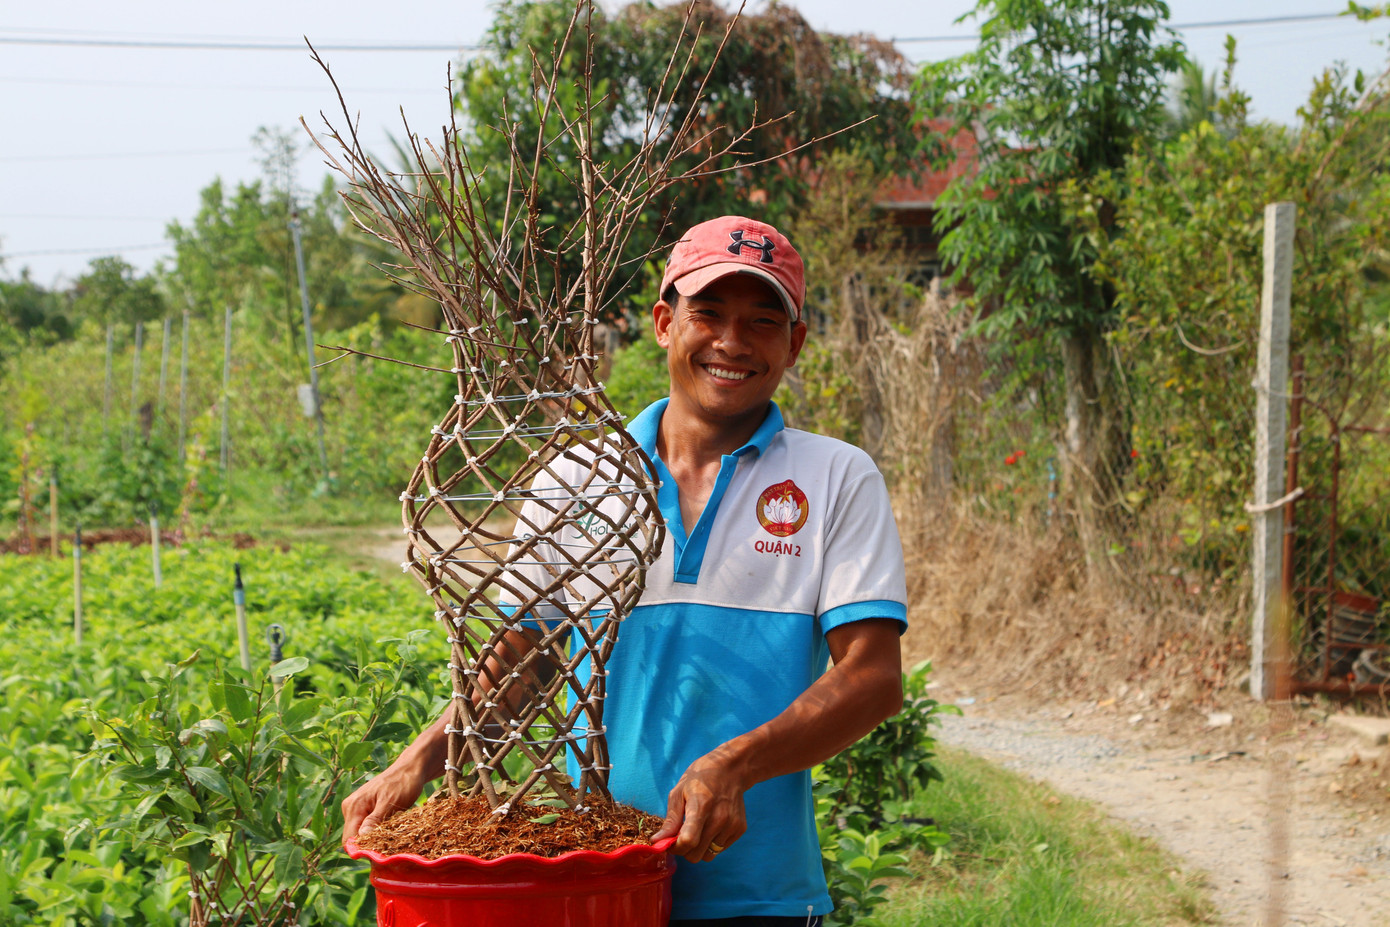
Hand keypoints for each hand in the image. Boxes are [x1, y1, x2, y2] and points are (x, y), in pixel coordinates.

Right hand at [341, 767, 427, 843]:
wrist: (410, 769)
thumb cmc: (402, 783)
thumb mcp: (390, 802)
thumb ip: (375, 820)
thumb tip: (361, 838)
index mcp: (353, 806)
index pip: (349, 839)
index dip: (362, 850)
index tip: (380, 853)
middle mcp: (350, 808)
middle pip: (354, 838)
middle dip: (370, 844)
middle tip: (389, 843)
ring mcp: (356, 809)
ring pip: (361, 834)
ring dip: (375, 837)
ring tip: (392, 831)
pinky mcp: (364, 810)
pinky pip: (366, 826)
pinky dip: (377, 830)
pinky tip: (390, 825)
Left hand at [651, 749, 748, 863]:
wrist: (730, 770)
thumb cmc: (700, 780)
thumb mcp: (679, 793)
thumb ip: (671, 821)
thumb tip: (657, 842)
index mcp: (701, 806)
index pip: (688, 840)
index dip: (675, 848)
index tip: (669, 843)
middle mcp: (719, 818)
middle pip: (696, 855)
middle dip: (684, 851)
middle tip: (681, 836)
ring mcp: (732, 824)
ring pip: (708, 856)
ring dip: (699, 848)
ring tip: (698, 830)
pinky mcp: (740, 829)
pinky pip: (719, 850)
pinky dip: (711, 843)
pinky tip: (711, 826)